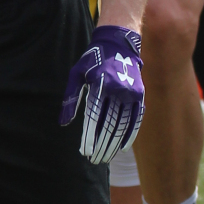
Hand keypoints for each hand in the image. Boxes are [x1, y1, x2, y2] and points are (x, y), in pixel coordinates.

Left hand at [59, 24, 143, 163]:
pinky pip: (136, 118)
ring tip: (106, 157)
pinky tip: (123, 147)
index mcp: (100, 84)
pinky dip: (130, 133)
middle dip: (101, 144)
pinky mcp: (139, 94)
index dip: (90, 136)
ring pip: (122, 123)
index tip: (85, 151)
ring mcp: (131, 92)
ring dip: (114, 143)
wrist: (118, 44)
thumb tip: (63, 123)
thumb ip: (70, 98)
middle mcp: (117, 89)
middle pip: (108, 124)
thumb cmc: (92, 60)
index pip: (93, 117)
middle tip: (94, 159)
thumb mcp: (76, 74)